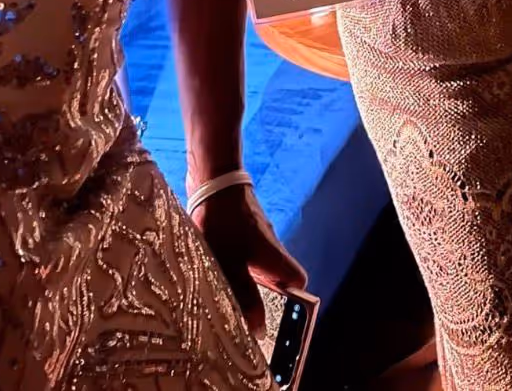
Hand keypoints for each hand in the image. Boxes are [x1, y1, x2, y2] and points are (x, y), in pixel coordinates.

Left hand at [194, 184, 307, 335]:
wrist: (213, 181)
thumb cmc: (223, 224)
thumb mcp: (230, 265)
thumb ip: (244, 296)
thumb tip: (259, 329)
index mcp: (274, 256)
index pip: (298, 280)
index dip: (293, 299)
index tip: (277, 316)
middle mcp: (270, 247)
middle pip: (276, 278)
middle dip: (263, 298)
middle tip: (242, 314)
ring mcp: (256, 237)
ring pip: (258, 267)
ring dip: (245, 282)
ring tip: (223, 294)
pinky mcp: (241, 230)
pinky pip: (245, 255)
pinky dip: (235, 267)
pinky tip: (215, 270)